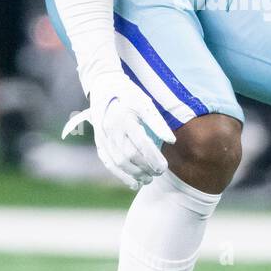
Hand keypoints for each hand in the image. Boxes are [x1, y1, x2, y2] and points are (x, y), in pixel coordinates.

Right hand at [62, 72, 175, 189]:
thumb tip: (171, 141)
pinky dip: (121, 176)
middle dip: (146, 168)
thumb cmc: (128, 94)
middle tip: (160, 172)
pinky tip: (134, 183)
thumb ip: (158, 123)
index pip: (141, 144)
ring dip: (135, 175)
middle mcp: (110, 130)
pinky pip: (109, 163)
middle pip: (129, 156)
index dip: (153, 158)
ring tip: (149, 179)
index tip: (165, 167)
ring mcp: (102, 138)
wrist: (102, 86)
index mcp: (124, 119)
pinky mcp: (99, 143)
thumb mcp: (145, 103)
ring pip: (119, 163)